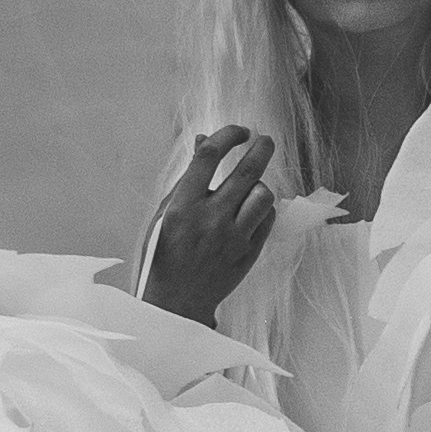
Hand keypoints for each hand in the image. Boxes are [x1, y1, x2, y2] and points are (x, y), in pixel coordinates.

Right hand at [139, 126, 276, 328]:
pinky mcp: (249, 253)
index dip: (227, 136)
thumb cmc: (163, 253)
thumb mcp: (165, 213)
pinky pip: (267, 219)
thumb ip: (187, 179)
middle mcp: (211, 219)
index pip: (209, 157)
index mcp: (182, 206)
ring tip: (250, 186)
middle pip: (247, 171)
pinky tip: (251, 210)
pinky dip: (262, 209)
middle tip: (265, 140)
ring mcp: (233, 237)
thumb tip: (203, 142)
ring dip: (258, 185)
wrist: (175, 301)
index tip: (238, 130)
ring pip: (263, 196)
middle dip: (261, 148)